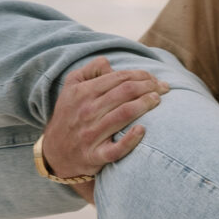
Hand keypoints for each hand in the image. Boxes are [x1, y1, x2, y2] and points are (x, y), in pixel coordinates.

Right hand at [40, 57, 165, 202]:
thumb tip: (109, 63)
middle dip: (149, 87)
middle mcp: (87, 111)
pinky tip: (143, 130)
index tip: (154, 78)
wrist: (55, 152)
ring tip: (158, 100)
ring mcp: (91, 134)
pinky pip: (116, 149)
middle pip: (125, 93)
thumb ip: (89, 70)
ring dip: (145, 105)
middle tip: (164, 88)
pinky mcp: (96, 155)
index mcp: (83, 92)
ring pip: (124, 114)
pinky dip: (131, 140)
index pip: (119, 78)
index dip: (141, 75)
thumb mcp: (71, 87)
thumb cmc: (69, 115)